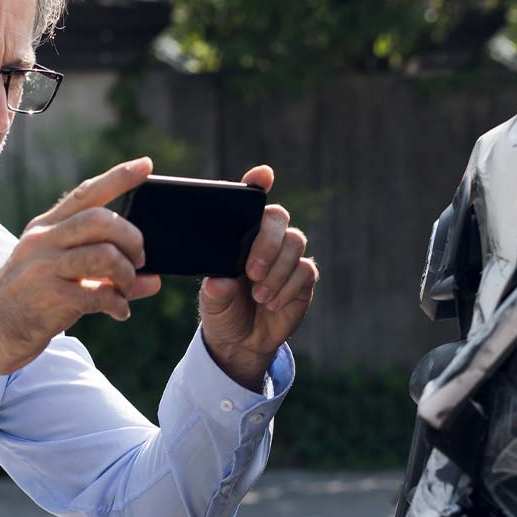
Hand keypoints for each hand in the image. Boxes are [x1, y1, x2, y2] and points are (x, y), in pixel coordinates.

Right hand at [0, 157, 163, 401]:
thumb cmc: (28, 305)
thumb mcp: (61, 279)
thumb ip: (105, 275)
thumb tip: (153, 280)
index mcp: (44, 229)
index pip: (85, 193)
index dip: (118, 178)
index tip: (146, 164)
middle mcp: (42, 241)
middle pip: (101, 219)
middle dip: (131, 239)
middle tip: (139, 260)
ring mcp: (43, 267)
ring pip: (105, 254)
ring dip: (126, 275)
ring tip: (124, 290)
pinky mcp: (48, 297)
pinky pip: (99, 293)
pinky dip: (118, 304)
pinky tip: (118, 312)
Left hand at [199, 165, 318, 390]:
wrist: (240, 342)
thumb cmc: (222, 310)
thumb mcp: (210, 302)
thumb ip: (215, 291)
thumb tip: (219, 282)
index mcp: (240, 234)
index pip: (251, 201)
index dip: (259, 182)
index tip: (263, 175)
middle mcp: (267, 239)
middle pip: (279, 217)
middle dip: (267, 242)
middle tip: (251, 272)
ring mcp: (287, 257)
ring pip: (296, 242)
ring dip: (277, 269)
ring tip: (259, 295)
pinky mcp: (303, 279)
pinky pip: (305, 271)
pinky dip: (288, 288)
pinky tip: (272, 303)